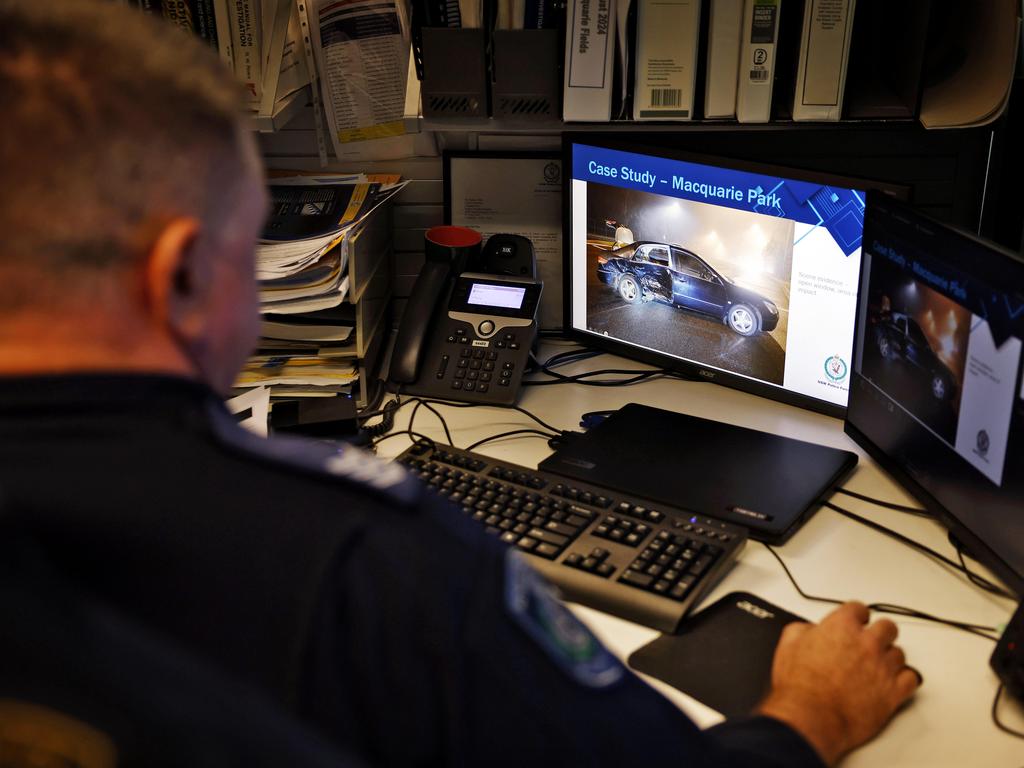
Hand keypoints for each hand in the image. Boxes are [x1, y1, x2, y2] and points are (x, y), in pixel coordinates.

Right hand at [757, 602, 920, 765]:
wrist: (811, 716)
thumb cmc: (800, 686)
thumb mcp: (788, 646)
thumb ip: (803, 630)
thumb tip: (810, 630)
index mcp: (841, 626)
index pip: (858, 608)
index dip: (856, 615)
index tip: (855, 620)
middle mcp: (867, 643)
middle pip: (887, 627)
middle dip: (879, 633)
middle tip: (871, 642)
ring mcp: (883, 666)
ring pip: (899, 653)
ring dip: (889, 657)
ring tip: (877, 666)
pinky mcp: (893, 692)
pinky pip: (911, 678)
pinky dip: (904, 679)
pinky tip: (894, 681)